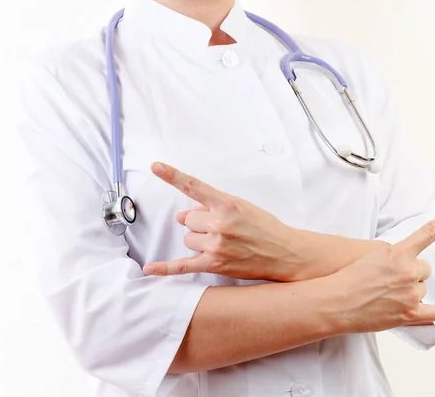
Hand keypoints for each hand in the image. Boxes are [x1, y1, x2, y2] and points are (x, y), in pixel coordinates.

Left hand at [143, 162, 302, 280]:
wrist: (285, 253)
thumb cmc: (265, 228)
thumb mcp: (242, 207)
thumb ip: (211, 207)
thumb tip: (182, 215)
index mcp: (227, 204)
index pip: (194, 186)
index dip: (172, 175)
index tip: (156, 166)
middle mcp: (220, 224)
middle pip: (189, 219)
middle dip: (200, 223)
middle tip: (223, 229)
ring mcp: (216, 245)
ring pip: (188, 239)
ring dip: (199, 241)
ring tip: (223, 243)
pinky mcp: (215, 265)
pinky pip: (183, 266)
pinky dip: (165, 268)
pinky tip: (149, 268)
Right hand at [321, 206, 434, 332]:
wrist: (335, 301)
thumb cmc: (346, 277)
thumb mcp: (370, 255)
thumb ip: (394, 255)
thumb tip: (405, 263)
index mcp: (399, 253)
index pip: (428, 232)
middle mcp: (409, 271)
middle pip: (424, 270)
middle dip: (411, 274)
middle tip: (387, 280)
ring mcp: (411, 293)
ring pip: (422, 289)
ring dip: (409, 292)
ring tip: (384, 296)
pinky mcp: (409, 314)